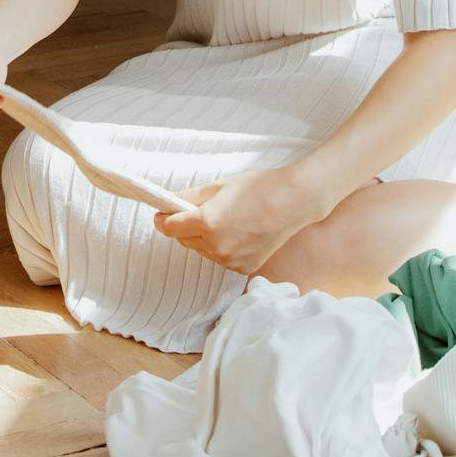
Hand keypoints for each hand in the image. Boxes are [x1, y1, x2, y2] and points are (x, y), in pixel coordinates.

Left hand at [153, 165, 325, 276]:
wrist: (293, 201)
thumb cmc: (257, 188)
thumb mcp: (218, 187)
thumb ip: (188, 198)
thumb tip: (167, 203)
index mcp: (208, 223)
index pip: (169, 228)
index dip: (163, 219)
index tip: (162, 213)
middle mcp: (217, 246)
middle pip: (184, 240)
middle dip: (185, 227)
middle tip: (199, 210)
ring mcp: (231, 261)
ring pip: (202, 250)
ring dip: (203, 238)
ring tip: (225, 219)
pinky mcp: (243, 269)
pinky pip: (220, 258)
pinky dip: (221, 247)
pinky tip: (237, 232)